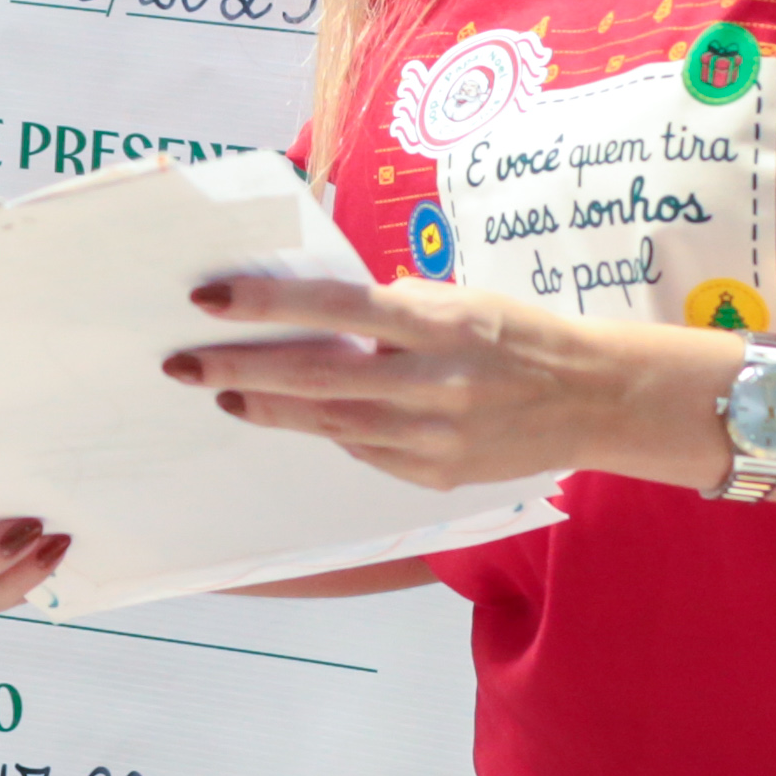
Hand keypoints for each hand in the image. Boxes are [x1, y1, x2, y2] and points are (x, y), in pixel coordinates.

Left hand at [161, 275, 708, 492]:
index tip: (207, 300)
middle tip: (183, 363)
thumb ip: (390, 308)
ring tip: (223, 392)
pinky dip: (327, 431)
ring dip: (268, 408)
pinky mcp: (435, 475)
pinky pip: (363, 451)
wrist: (593, 399)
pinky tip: (297, 417)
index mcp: (439, 323)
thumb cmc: (516, 333)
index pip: (333, 308)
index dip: (265, 305)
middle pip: (314, 377)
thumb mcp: (459, 300)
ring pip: (328, 423)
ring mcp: (433, 439)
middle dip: (238, 368)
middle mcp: (433, 384)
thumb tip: (313, 310)